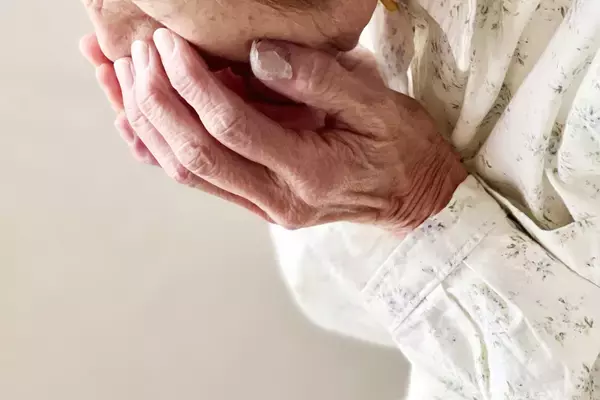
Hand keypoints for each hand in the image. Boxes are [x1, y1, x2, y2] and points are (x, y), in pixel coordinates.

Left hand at [111, 29, 466, 232]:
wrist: (414, 200)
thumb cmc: (403, 149)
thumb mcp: (379, 105)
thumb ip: (320, 79)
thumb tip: (258, 54)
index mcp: (312, 171)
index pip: (234, 126)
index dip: (194, 82)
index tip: (171, 44)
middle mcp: (280, 199)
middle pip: (197, 153)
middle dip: (158, 100)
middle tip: (138, 54)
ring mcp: (265, 207)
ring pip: (187, 170)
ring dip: (148, 124)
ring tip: (120, 80)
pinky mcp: (258, 205)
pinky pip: (198, 181)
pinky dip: (161, 150)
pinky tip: (135, 122)